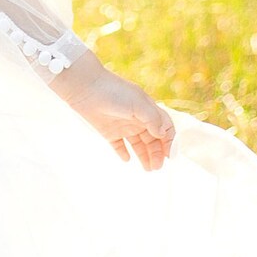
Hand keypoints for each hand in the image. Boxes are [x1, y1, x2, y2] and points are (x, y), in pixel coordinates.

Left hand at [50, 54, 174, 171]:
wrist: (86, 87)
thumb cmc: (114, 92)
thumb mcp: (137, 103)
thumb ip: (152, 119)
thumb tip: (163, 134)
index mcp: (147, 110)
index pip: (164, 127)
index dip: (169, 141)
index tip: (170, 156)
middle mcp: (137, 119)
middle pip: (152, 140)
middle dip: (157, 153)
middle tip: (157, 167)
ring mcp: (123, 126)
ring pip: (138, 145)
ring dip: (144, 156)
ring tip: (148, 169)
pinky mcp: (109, 132)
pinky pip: (119, 146)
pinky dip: (123, 153)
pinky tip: (127, 160)